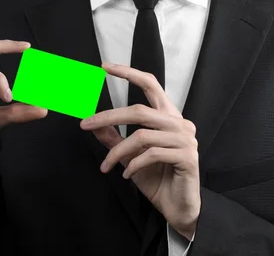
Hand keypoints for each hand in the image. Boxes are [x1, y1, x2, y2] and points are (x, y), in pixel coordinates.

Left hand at [80, 62, 199, 239]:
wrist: (178, 207)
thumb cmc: (157, 178)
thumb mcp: (130, 156)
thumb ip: (114, 139)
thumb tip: (93, 123)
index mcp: (168, 116)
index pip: (150, 85)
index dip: (129, 73)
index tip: (105, 67)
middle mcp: (179, 123)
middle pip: (140, 110)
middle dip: (109, 116)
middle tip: (86, 123)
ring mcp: (185, 139)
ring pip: (141, 136)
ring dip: (118, 151)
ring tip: (106, 165)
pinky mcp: (187, 157)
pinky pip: (151, 154)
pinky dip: (133, 165)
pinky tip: (126, 174)